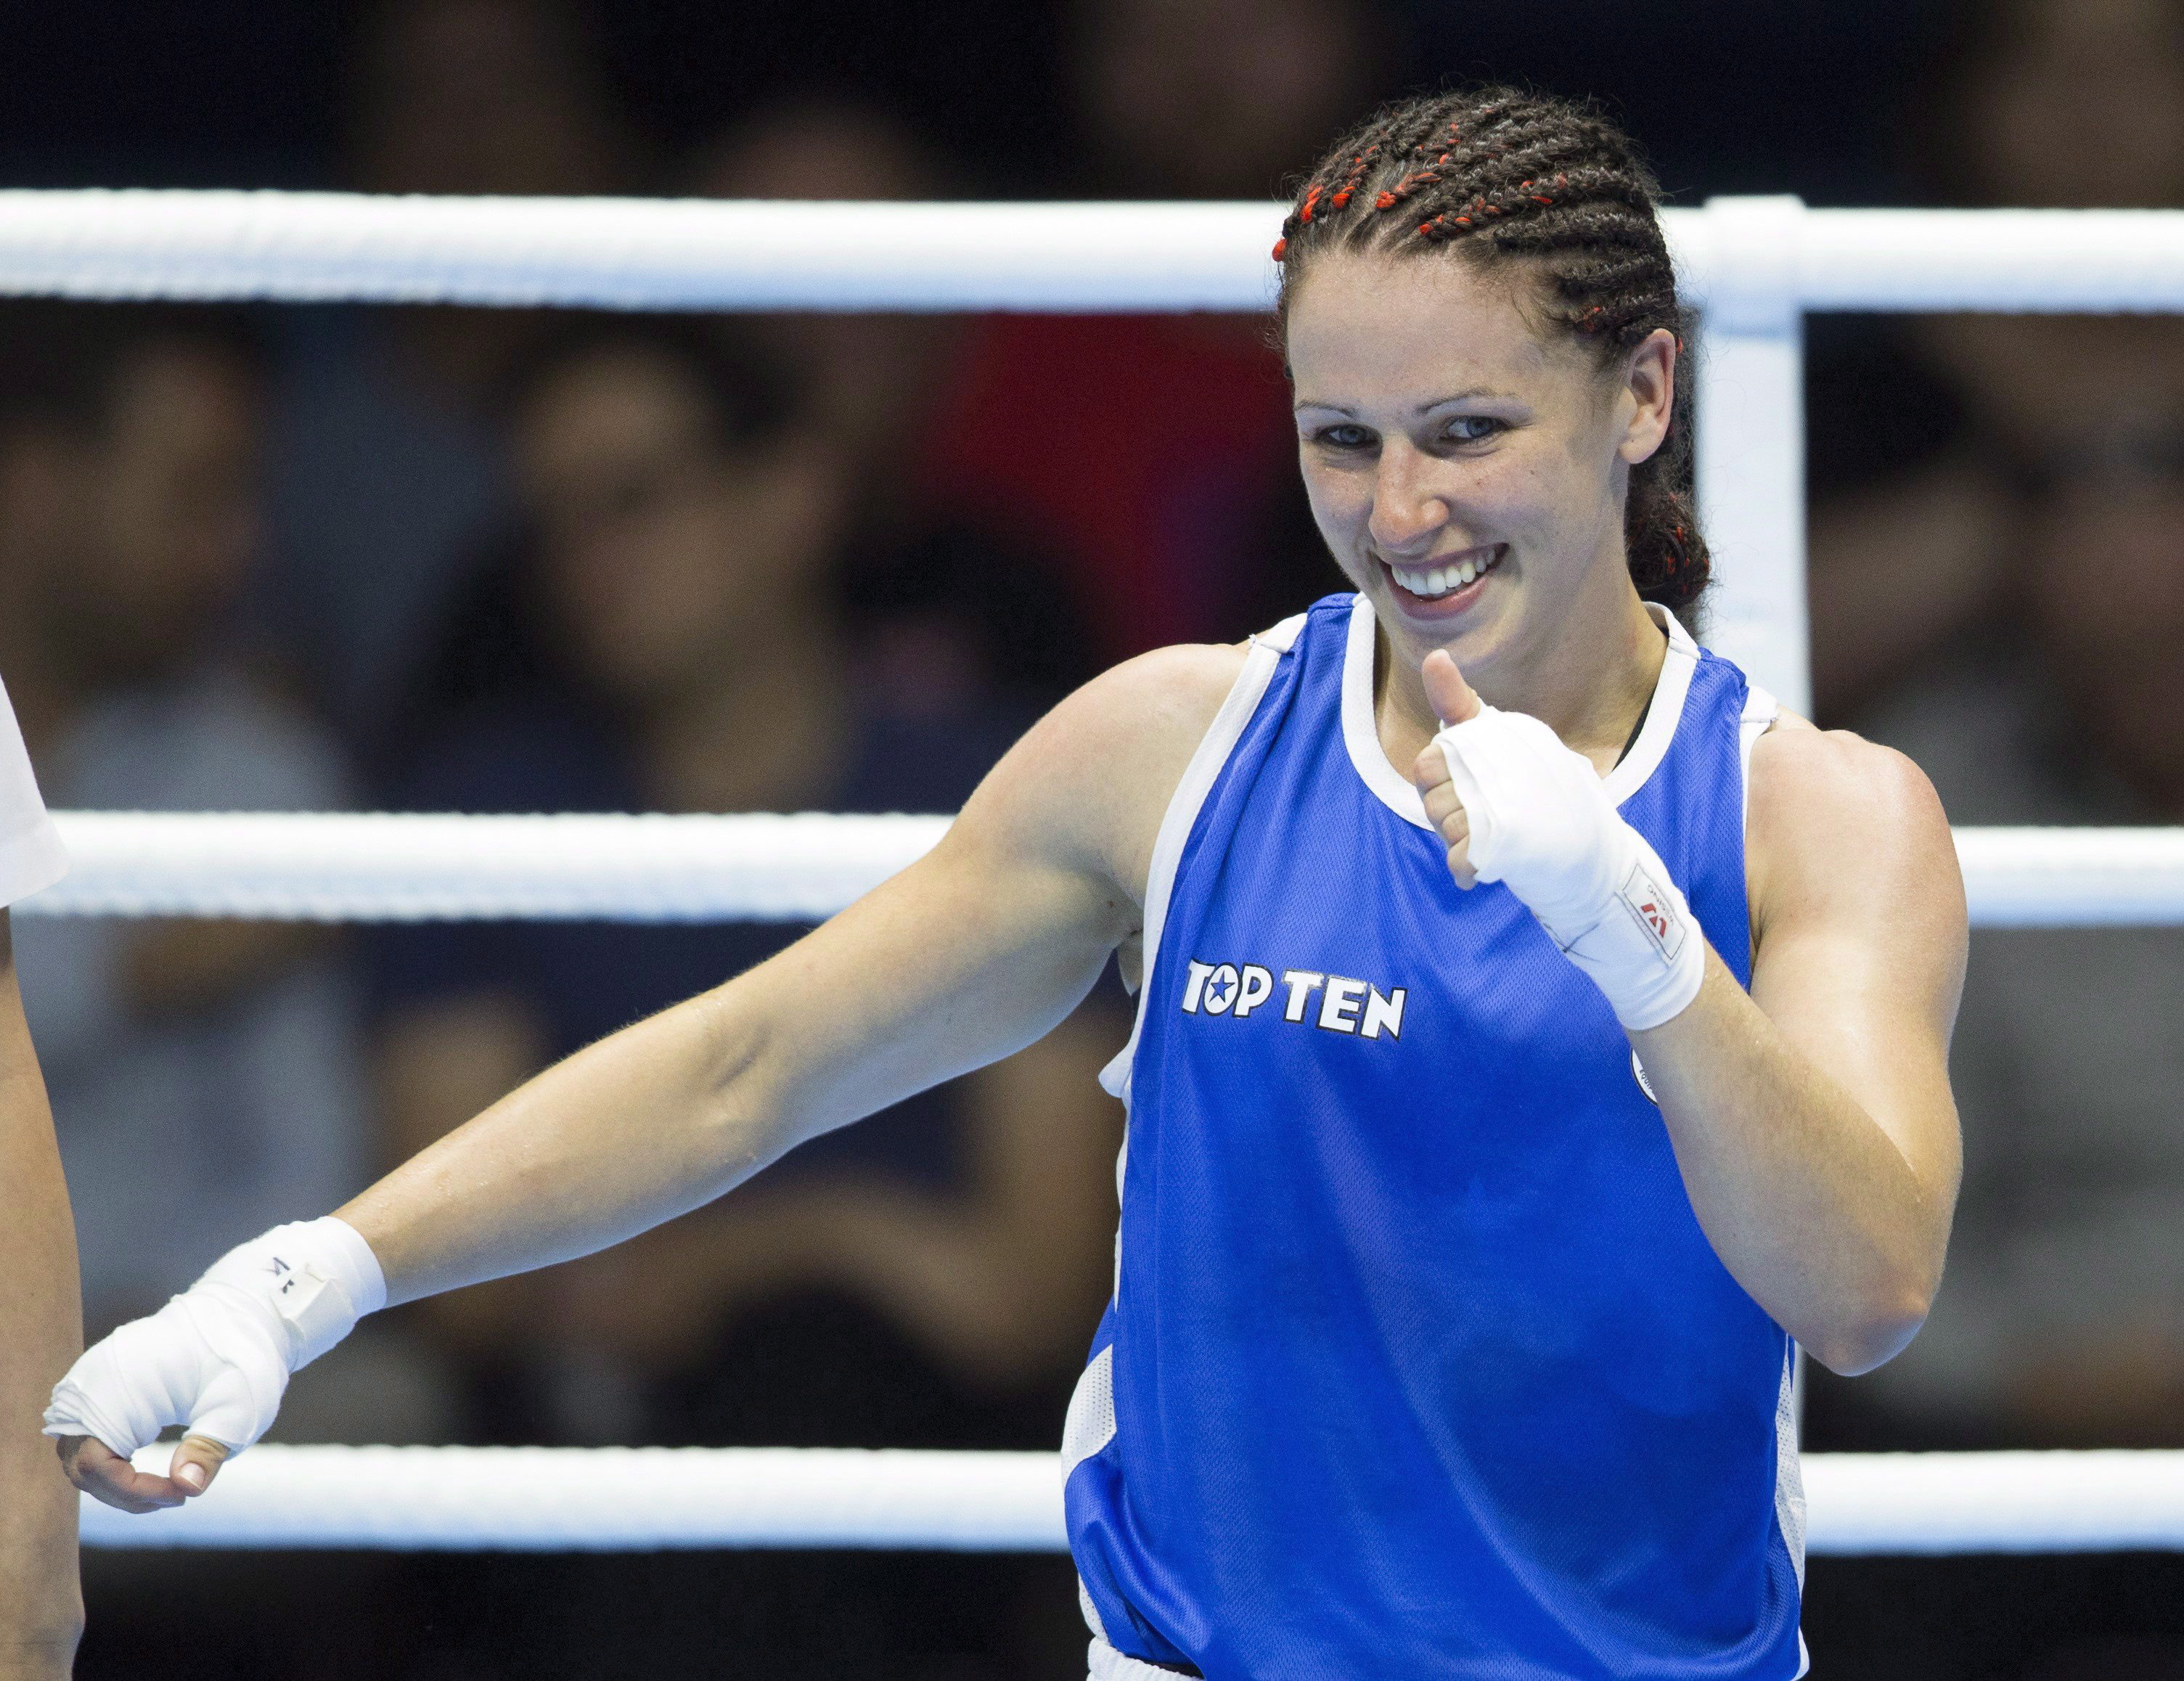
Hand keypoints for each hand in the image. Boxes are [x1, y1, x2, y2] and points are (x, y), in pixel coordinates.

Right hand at [43, 1218, 380, 1515]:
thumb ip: (208, 1449)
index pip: (97, 1465)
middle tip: (177, 1496)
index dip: (135, 1492)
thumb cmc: (241, 1357)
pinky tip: (153, 1472)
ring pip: (84, 1456)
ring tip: (168, 1489)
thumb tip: (188, 1487)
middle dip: (126, 1493)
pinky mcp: (103, 1388)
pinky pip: (93, 1438)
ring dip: (118, 1482)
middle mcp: (91, 1384)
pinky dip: (117, 1463)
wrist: (243, 1315)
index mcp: (116, 1386)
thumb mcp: (236, 1407)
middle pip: (83, 1466)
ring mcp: (93, 1384)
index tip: (181, 1495)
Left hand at [1402, 648, 1704, 1031]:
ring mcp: (1510, 806)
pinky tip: (1481, 866)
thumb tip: (1436, 655)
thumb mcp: (1497, 741)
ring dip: (1457, 839)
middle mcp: (1508, 766)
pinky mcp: (1512, 844)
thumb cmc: (1537, 790)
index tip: (1461, 782)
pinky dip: (1466, 868)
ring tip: (1490, 834)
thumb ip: (1459, 704)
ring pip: (1446, 825)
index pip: (1429, 760)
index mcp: (1503, 738)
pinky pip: (1463, 858)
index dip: (1435, 778)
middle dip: (1444, 811)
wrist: (1590, 854)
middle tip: (1478, 814)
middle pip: (1430, 795)